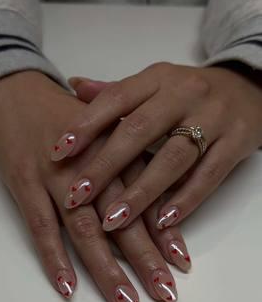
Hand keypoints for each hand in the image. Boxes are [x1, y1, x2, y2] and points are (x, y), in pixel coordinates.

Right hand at [0, 71, 190, 301]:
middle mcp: (91, 164)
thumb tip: (159, 199)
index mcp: (116, 149)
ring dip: (106, 269)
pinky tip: (68, 287)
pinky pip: (41, 226)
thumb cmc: (70, 117)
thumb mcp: (108, 128)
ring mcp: (56, 175)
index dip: (165, 231)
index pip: (145, 196)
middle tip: (166, 293)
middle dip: (145, 258)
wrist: (20, 93)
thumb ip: (133, 160)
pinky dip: (54, 257)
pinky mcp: (25, 182)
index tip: (182, 263)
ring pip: (85, 229)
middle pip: (121, 218)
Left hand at [52, 63, 261, 230]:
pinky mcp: (237, 142)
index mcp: (158, 79)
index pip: (116, 98)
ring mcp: (213, 119)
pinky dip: (185, 200)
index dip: (85, 125)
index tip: (58, 153)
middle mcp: (184, 95)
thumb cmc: (189, 92)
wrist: (247, 87)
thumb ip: (117, 91)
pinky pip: (209, 176)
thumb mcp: (155, 83)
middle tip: (77, 196)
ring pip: (172, 159)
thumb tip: (73, 86)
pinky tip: (162, 222)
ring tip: (113, 220)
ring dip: (141, 193)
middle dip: (105, 166)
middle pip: (139, 131)